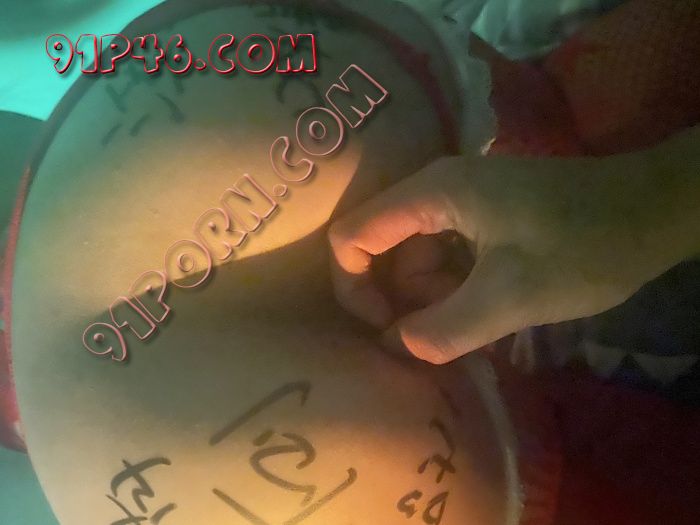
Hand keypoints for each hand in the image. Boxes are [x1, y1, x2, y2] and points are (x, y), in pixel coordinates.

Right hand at [328, 144, 698, 363]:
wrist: (656, 210)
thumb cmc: (582, 247)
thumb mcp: (511, 298)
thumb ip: (443, 329)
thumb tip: (397, 346)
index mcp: (431, 194)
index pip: (352, 237)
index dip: (354, 288)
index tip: (385, 329)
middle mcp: (435, 188)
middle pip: (383, 250)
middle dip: (403, 299)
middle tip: (442, 334)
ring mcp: (461, 199)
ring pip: (417, 257)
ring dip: (435, 297)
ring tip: (478, 321)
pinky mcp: (483, 212)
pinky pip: (447, 253)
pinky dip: (456, 286)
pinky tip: (487, 308)